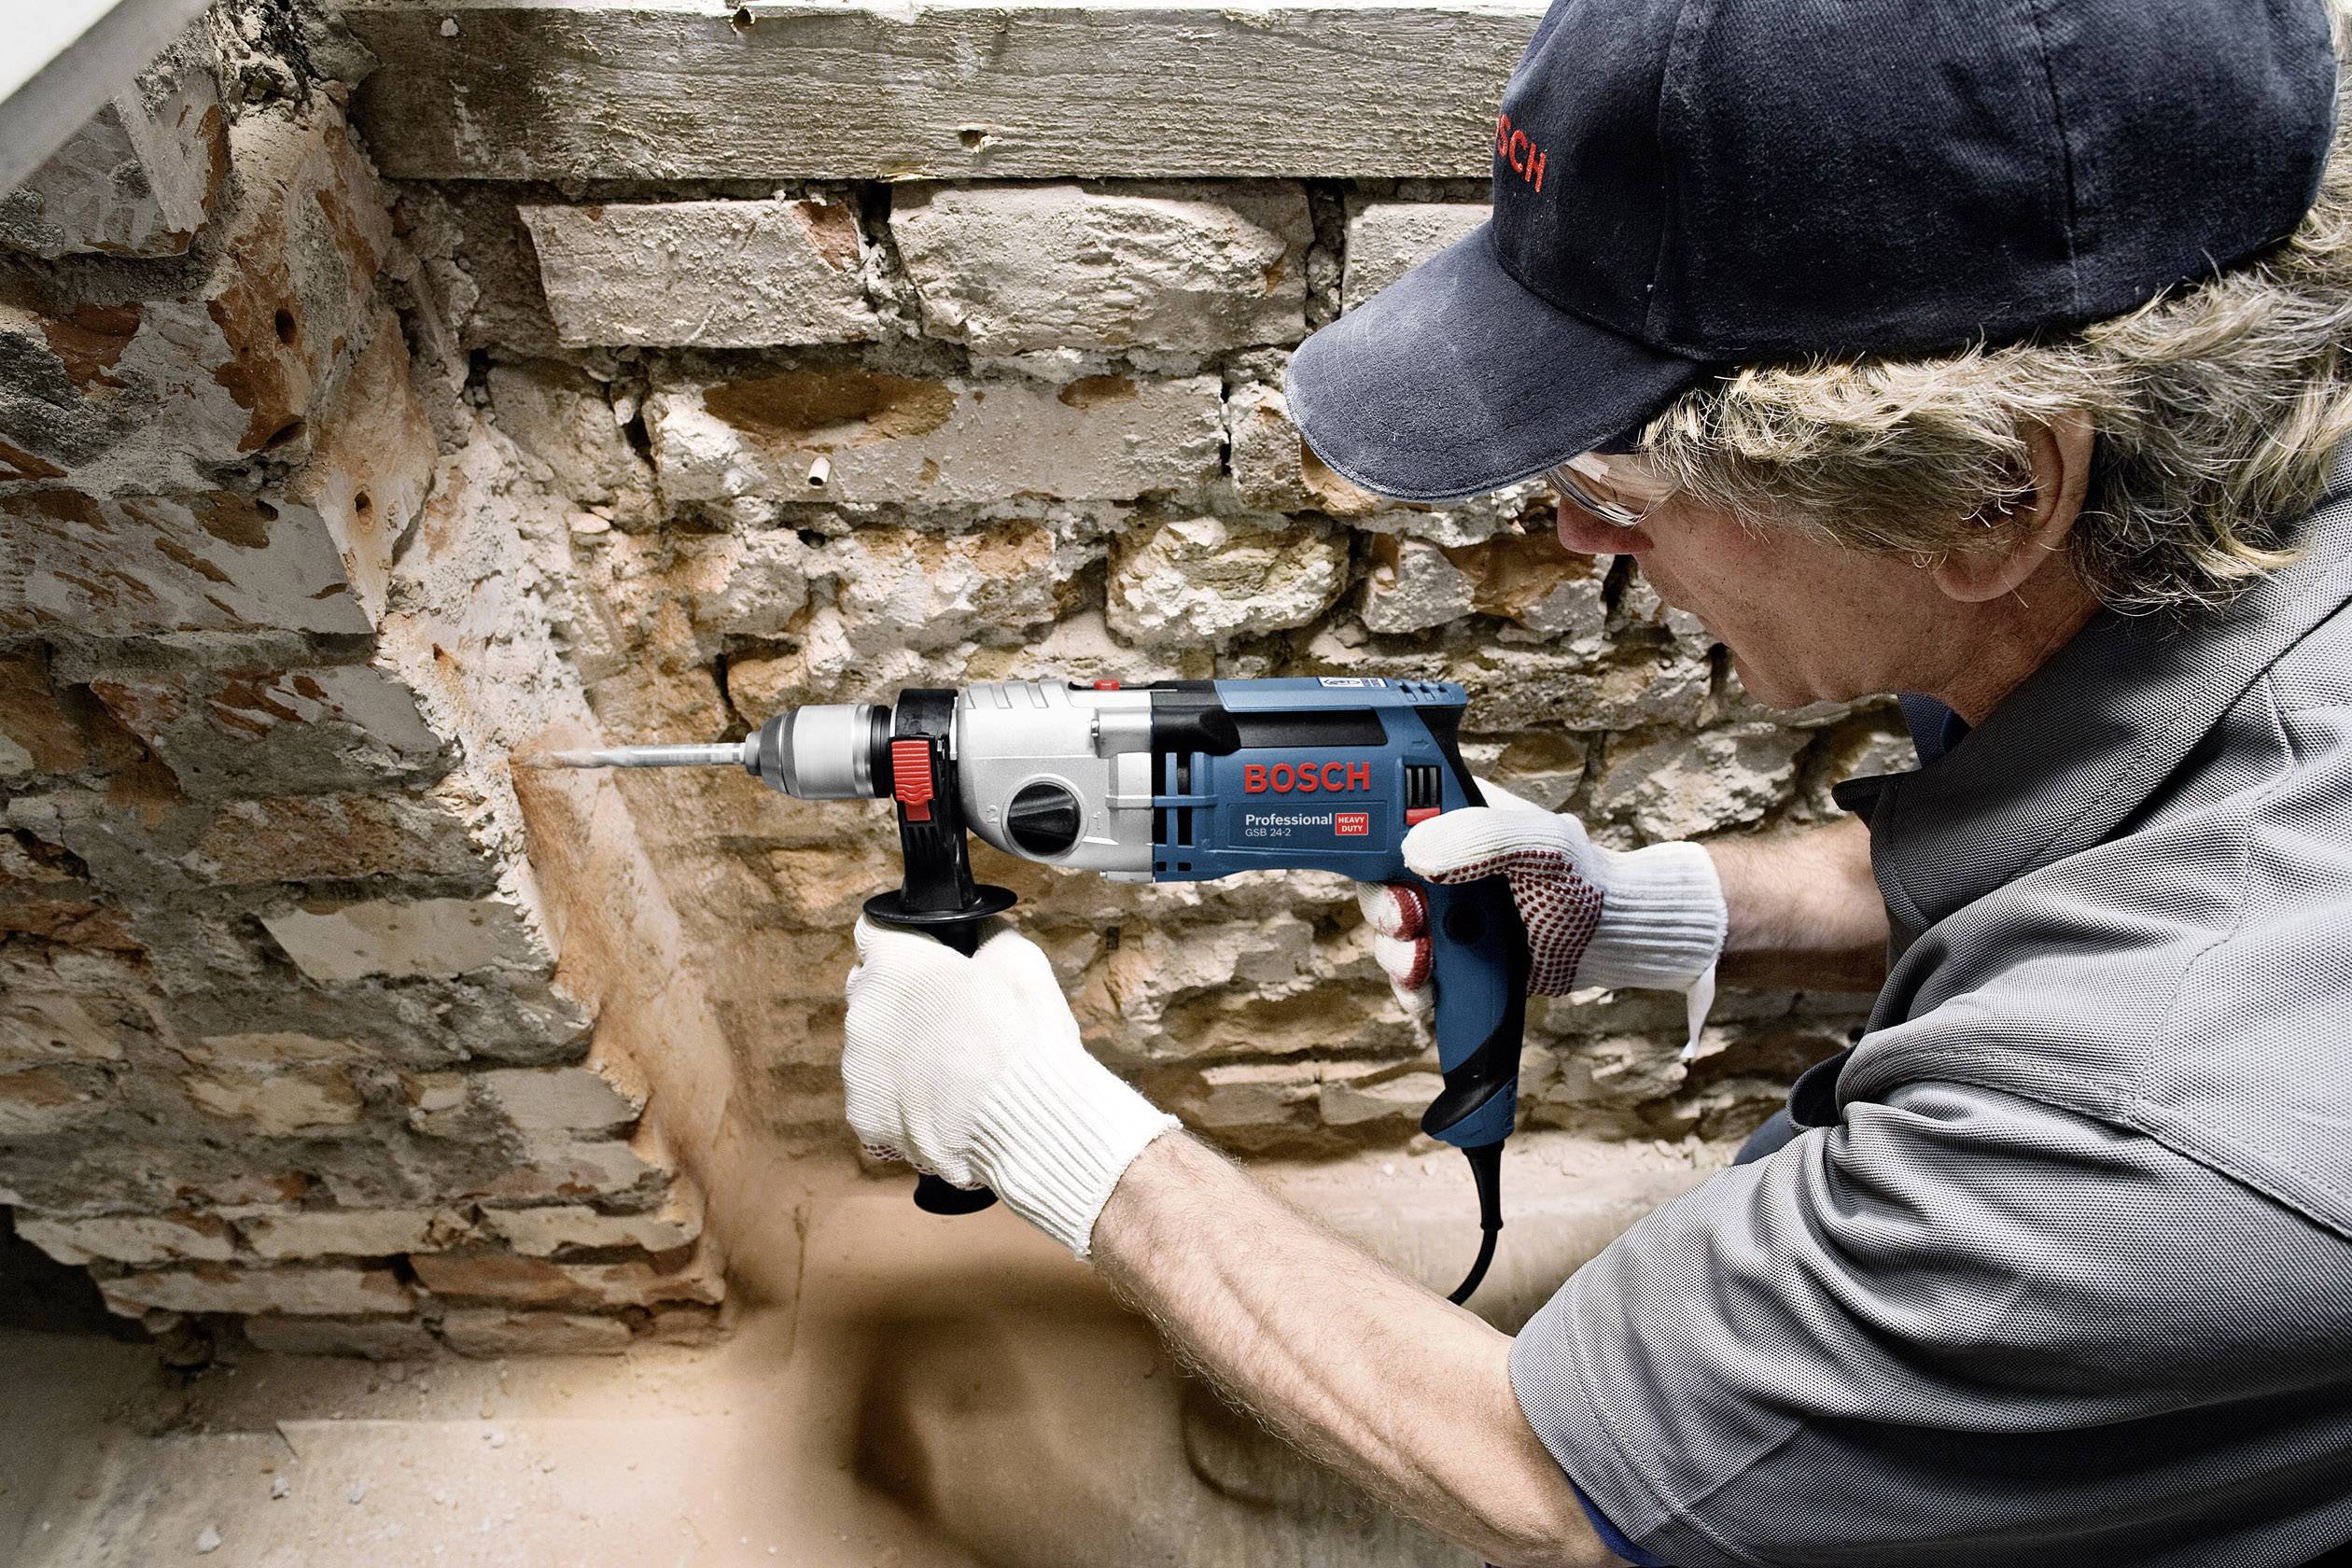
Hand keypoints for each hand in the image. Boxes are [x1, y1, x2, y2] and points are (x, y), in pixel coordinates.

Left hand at [843, 917, 1177, 1255]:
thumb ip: (987, 936)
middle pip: (870, 989)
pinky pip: (877, 1097)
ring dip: (900, 1050)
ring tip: (952, 1069)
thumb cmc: (1022, 1036)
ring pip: (871, 1047)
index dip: (903, 939)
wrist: (1022, 1122)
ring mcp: (858, 1068)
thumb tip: (979, 932)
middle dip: (902, 996)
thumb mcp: (1019, 961)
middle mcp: (862, 1011)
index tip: (925, 954)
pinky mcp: (864, 1117)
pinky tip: (941, 1103)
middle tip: (949, 1015)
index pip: (874, 929)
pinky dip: (902, 1098)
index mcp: (893, 963)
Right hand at [1356, 779, 1725, 1020]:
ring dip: (1396, 955)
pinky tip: (1426, 995)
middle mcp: (1441, 865)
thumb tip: (1414, 855)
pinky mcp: (1453, 956)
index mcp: (1455, 820)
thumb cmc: (1583, 880)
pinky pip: (1412, 974)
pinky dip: (1411, 989)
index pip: (1389, 821)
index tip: (1384, 867)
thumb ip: (1482, 838)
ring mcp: (1444, 913)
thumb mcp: (1541, 842)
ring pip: (1390, 934)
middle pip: (1378, 884)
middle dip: (1384, 910)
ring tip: (1422, 967)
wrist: (1609, 940)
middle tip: (1408, 923)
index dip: (1370, 843)